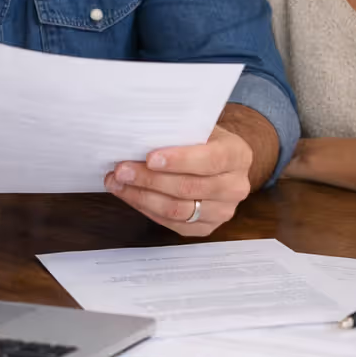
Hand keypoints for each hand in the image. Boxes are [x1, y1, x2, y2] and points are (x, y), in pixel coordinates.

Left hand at [104, 125, 252, 236]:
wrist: (222, 164)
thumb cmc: (205, 141)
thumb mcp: (201, 128)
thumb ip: (179, 132)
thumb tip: (139, 134)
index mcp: (237, 155)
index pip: (210, 160)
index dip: (179, 160)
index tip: (150, 158)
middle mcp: (235, 187)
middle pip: (188, 188)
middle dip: (150, 179)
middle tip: (122, 170)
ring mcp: (223, 211)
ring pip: (177, 210)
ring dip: (142, 197)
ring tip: (118, 183)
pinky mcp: (206, 228)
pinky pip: (172, 224)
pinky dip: (147, 209)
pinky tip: (131, 195)